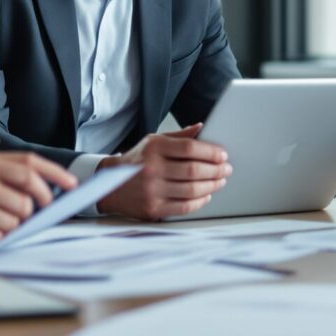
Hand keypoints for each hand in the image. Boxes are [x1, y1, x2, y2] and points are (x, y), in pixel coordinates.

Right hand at [0, 150, 75, 244]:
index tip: (73, 184)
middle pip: (30, 195)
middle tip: (38, 211)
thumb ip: (4, 174)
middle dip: (40, 205)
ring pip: (18, 219)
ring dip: (13, 224)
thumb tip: (44, 189)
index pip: (31, 165)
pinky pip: (1, 236)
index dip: (56, 175)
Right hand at [99, 124, 231, 220]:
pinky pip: (185, 206)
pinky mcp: (153, 208)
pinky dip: (200, 201)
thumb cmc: (137, 161)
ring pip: (192, 190)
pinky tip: (206, 195)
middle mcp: (152, 169)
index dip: (211, 152)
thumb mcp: (154, 141)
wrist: (109, 184)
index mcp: (154, 148)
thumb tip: (202, 128)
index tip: (223, 155)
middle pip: (194, 170)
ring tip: (220, 181)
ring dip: (212, 186)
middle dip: (216, 170)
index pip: (190, 148)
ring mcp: (152, 190)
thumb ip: (179, 136)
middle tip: (226, 169)